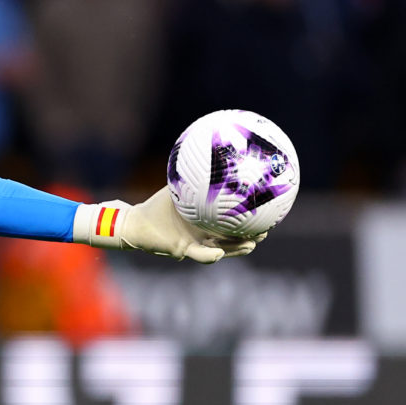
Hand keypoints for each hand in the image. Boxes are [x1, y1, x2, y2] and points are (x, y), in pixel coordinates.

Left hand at [77, 188, 261, 262]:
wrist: (136, 221)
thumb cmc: (159, 204)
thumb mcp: (179, 186)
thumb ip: (193, 172)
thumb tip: (207, 148)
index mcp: (209, 221)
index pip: (237, 221)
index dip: (254, 219)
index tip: (270, 210)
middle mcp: (206, 234)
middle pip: (236, 239)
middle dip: (252, 236)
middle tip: (266, 229)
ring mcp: (196, 244)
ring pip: (223, 250)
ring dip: (237, 249)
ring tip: (250, 244)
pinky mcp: (182, 250)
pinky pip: (199, 255)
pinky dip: (209, 256)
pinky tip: (218, 253)